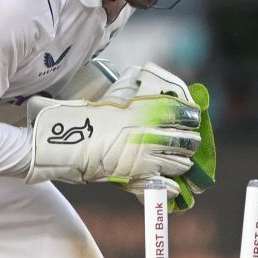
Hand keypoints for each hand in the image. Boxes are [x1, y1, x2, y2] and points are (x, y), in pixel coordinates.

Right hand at [25, 63, 201, 183]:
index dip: (191, 118)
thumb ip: (131, 85)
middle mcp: (151, 134)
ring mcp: (145, 158)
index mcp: (147, 111)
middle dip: (190, 142)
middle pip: (187, 141)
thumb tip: (141, 71)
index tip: (191, 119)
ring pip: (181, 164)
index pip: (184, 114)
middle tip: (187, 142)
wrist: (66, 142)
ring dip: (182, 163)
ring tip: (178, 162)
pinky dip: (170, 186)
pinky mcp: (137, 178)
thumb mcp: (113, 94)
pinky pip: (165, 185)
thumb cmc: (87, 115)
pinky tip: (171, 184)